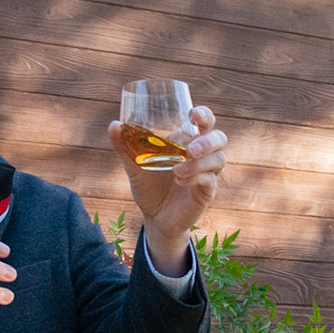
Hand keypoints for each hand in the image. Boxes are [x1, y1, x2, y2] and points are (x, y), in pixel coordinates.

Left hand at [109, 105, 225, 274]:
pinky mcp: (207, 191)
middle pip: (219, 138)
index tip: (194, 114)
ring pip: (218, 159)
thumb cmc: (149, 187)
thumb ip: (125, 146)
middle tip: (189, 150)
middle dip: (208, 141)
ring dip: (199, 163)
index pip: (205, 122)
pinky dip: (196, 178)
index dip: (204, 115)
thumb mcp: (134, 165)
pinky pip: (209, 180)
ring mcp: (207, 173)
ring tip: (176, 171)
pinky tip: (180, 181)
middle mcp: (201, 155)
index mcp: (187, 141)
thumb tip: (114, 124)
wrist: (154, 218)